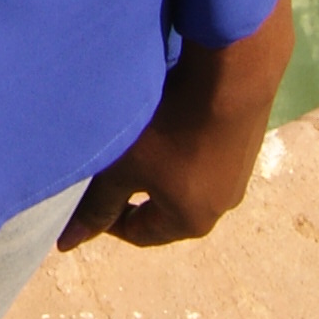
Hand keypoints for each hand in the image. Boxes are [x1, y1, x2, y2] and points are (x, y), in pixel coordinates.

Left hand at [59, 0, 293, 250]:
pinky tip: (172, 116)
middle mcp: (221, 205)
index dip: (108, 220)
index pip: (141, 233)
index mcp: (191, 221)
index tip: (85, 199)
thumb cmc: (170, 128)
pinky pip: (206, 151)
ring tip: (138, 138)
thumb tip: (70, 242)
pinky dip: (184, 141)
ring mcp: (239, 172)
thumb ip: (98, 204)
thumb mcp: (124, 168)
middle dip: (136, 190)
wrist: (232, 76)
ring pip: (188, 177)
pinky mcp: (248, 139)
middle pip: (167, 208)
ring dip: (162, 165)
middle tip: (109, 166)